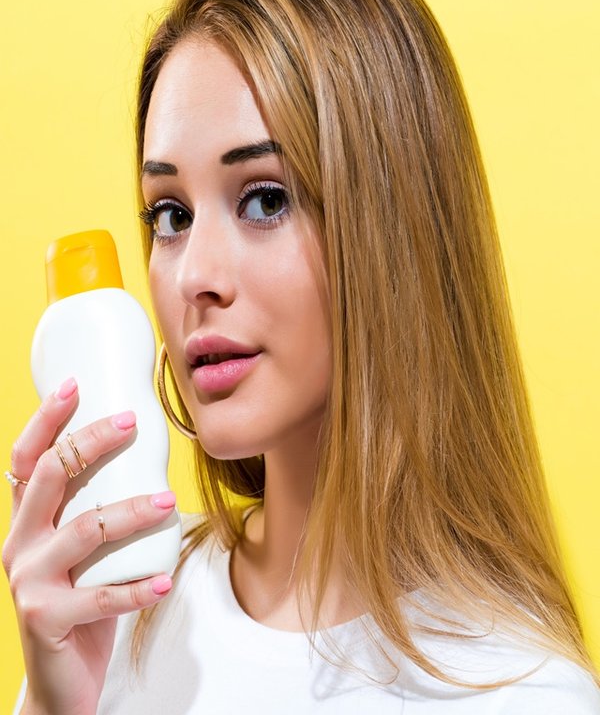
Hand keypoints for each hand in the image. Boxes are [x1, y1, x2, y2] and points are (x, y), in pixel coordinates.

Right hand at [3, 379, 175, 714]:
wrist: (59, 681)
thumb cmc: (80, 600)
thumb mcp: (81, 550)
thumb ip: (95, 510)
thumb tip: (149, 461)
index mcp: (27, 520)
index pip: (27, 458)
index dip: (46, 419)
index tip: (75, 384)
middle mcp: (20, 543)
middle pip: (51, 476)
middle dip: (92, 441)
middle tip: (134, 421)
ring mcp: (29, 581)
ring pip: (85, 530)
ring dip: (132, 511)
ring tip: (169, 501)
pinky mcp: (47, 618)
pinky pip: (101, 597)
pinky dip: (138, 586)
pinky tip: (165, 580)